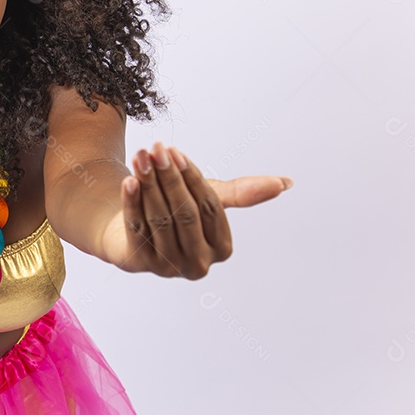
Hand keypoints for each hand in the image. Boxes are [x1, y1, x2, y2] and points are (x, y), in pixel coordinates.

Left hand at [102, 141, 292, 277]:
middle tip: (156, 148)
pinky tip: (128, 180)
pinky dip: (132, 202)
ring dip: (149, 183)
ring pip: (159, 218)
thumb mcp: (210, 202)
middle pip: (184, 213)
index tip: (176, 153)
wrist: (134, 232)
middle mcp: (197, 263)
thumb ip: (242, 194)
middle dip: (170, 177)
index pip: (210, 208)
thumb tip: (286, 182)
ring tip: (141, 156)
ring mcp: (167, 266)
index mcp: (222, 248)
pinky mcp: (138, 262)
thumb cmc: (179, 213)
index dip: (193, 179)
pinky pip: (136, 226)